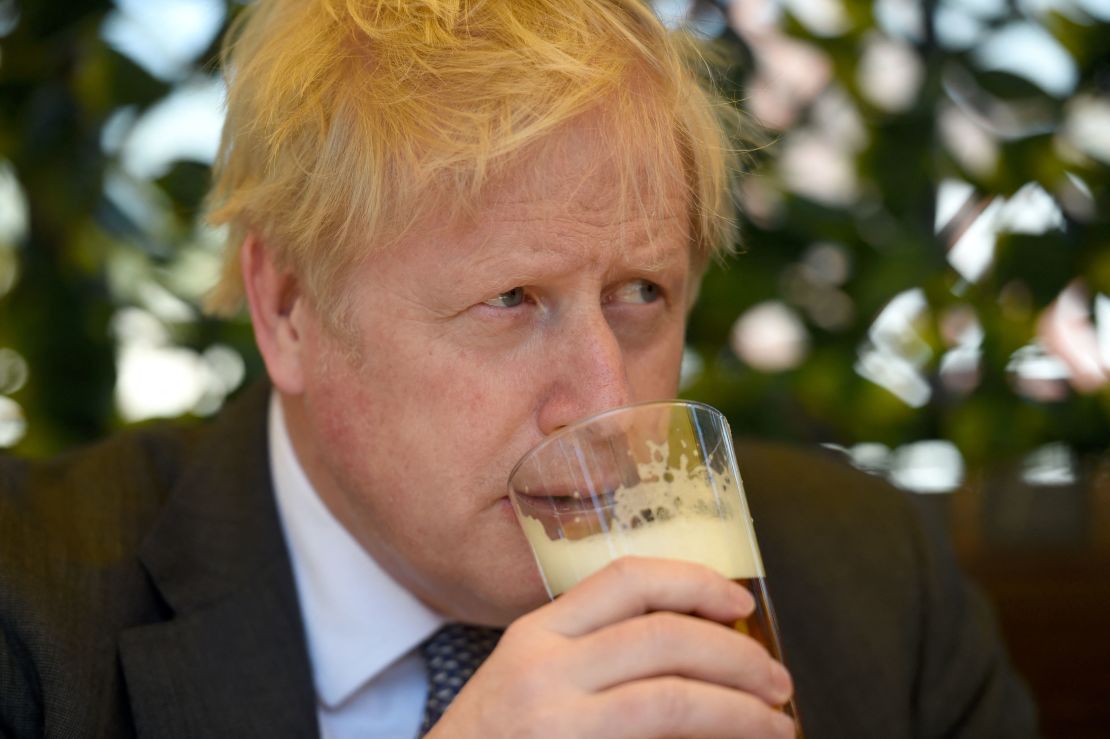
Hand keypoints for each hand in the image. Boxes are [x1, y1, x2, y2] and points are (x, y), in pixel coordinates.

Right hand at [427, 556, 795, 737]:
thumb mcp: (530, 680)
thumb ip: (594, 656)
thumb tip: (696, 648)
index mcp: (537, 635)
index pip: (626, 579)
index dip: (694, 581)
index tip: (741, 602)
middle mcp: (543, 670)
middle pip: (664, 638)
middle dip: (738, 657)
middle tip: (777, 680)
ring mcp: (558, 724)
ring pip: (673, 698)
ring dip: (739, 711)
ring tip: (775, 724)